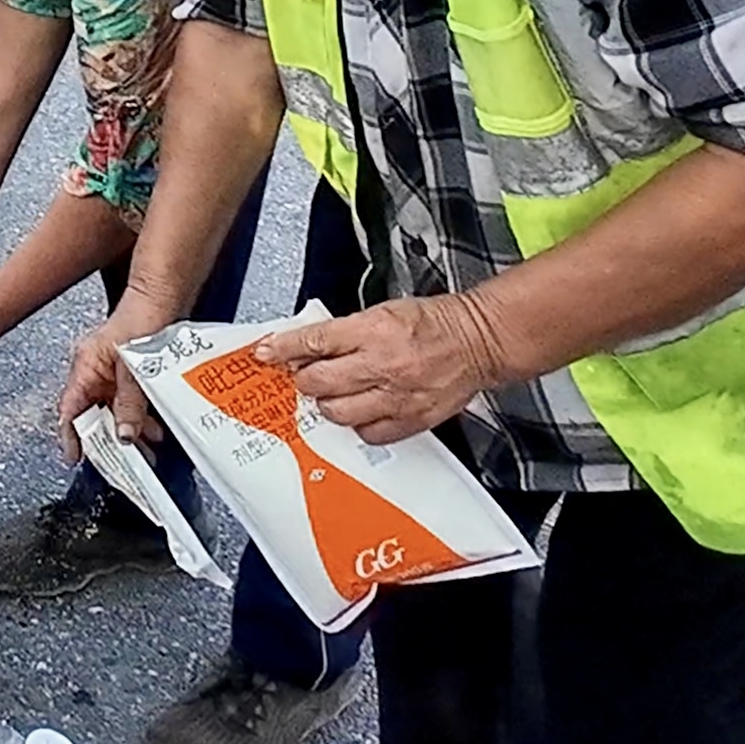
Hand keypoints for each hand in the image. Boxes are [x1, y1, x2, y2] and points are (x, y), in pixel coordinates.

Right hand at [63, 306, 165, 449]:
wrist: (163, 296)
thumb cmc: (143, 319)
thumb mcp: (135, 371)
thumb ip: (129, 405)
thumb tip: (123, 435)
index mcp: (84, 367)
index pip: (70, 409)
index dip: (71, 435)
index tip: (75, 457)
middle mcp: (93, 369)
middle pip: (93, 413)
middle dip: (107, 439)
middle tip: (121, 463)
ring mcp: (110, 370)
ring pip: (113, 409)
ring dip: (128, 429)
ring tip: (145, 450)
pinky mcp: (128, 370)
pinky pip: (129, 401)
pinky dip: (140, 416)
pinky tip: (155, 429)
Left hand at [259, 294, 514, 444]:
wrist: (479, 341)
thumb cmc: (435, 323)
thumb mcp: (383, 310)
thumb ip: (345, 330)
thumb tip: (308, 345)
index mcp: (373, 330)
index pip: (313, 342)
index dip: (283, 349)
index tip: (266, 353)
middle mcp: (382, 365)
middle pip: (319, 382)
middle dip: (304, 379)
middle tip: (305, 375)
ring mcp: (397, 397)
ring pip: (338, 412)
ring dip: (328, 404)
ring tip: (334, 393)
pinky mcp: (411, 419)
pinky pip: (368, 433)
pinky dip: (358, 424)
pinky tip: (361, 410)